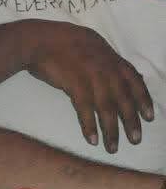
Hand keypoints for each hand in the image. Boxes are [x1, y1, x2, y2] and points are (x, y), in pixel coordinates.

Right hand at [23, 20, 151, 152]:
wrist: (37, 40)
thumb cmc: (58, 41)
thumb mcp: (89, 44)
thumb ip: (103, 59)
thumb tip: (112, 71)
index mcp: (111, 58)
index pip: (134, 81)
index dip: (143, 100)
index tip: (150, 117)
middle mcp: (106, 67)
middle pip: (124, 99)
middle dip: (131, 122)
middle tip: (135, 140)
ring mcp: (92, 76)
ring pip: (108, 108)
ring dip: (111, 130)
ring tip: (113, 147)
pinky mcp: (75, 85)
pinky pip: (86, 110)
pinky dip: (90, 126)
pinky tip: (92, 139)